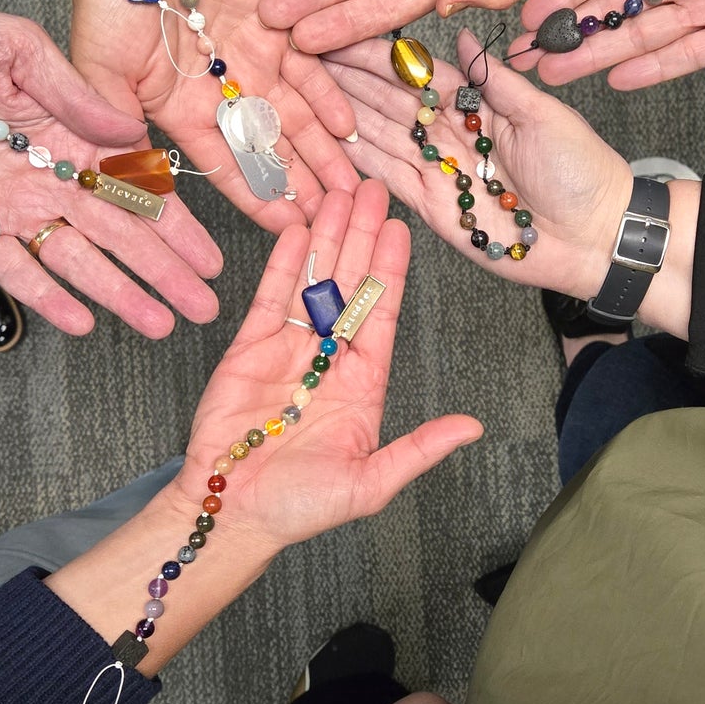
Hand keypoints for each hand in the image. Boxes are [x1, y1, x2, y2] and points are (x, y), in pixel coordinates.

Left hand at [0, 0, 221, 336]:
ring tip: (159, 325)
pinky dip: (47, 298)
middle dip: (164, 272)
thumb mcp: (22, 48)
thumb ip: (77, 95)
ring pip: (77, 262)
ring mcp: (10, 207)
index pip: (137, 189)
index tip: (209, 255)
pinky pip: (13, 272)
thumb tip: (132, 136)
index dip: (176, 225)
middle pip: (119, 236)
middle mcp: (48, 178)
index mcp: (70, 135)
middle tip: (204, 306)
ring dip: (119, 294)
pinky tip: (82, 323)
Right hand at [63, 0, 359, 231]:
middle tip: (336, 218)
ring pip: (297, 116)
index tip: (288, 229)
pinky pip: (309, 66)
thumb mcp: (97, 70)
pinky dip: (328, 95)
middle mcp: (223, 92)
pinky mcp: (275, 25)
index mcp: (180, 111)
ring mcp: (252, 59)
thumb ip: (113, 120)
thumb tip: (128, 166)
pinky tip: (348, 127)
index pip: (226, 167)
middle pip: (271, 149)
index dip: (257, 199)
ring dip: (324, 152)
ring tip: (353, 186)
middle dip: (303, 184)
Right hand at [172, 178, 481, 545]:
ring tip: (337, 192)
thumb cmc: (300, 507)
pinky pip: (271, 296)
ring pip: (313, 282)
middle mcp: (329, 358)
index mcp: (363, 384)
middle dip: (361, 236)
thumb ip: (420, 449)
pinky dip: (284, 262)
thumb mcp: (371, 482)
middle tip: (371, 188)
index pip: (382, 315)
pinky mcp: (249, 347)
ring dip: (326, 238)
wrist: (231, 514)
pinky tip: (297, 227)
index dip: (391, 271)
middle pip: (350, 285)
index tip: (402, 230)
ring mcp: (289, 348)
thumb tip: (473, 427)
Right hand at [323, 29, 632, 301]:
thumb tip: (464, 36)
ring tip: (302, 92)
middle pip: (390, 102)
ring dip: (343, 115)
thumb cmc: (582, 172)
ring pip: (382, 137)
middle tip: (302, 57)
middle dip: (347, 80)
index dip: (378, 56)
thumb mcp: (542, 115)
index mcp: (477, 104)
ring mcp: (440, 171)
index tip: (340, 33)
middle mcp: (452, 134)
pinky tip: (328, 141)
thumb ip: (496, 81)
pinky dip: (359, 162)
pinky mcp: (433, 208)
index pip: (416, 73)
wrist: (595, 237)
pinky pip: (389, 180)